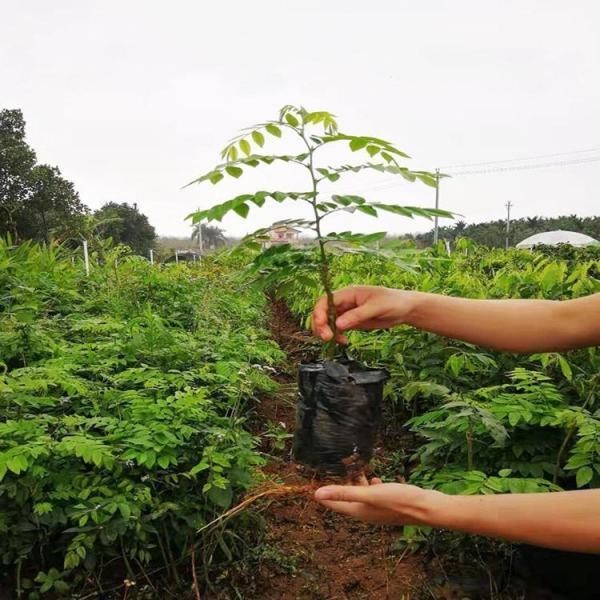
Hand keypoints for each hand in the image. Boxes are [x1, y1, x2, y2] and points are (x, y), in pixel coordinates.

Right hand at [312, 285, 416, 342]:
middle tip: (327, 338)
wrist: (404, 309)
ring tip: (335, 341)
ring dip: (326, 332)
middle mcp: (344, 302)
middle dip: (320, 325)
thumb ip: (356, 315)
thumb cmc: (392, 302)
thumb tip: (338, 324)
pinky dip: (336, 336)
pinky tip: (344, 341)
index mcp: (348, 293)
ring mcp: (347, 312)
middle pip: (323, 312)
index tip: (321, 326)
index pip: (325, 301)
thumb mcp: (375, 308)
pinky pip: (337, 329)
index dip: (319, 313)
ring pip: (328, 322)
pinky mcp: (351, 322)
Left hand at [314, 476, 442, 525]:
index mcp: (359, 512)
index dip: (323, 495)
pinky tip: (374, 478)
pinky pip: (372, 495)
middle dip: (339, 486)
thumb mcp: (369, 494)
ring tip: (353, 470)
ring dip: (355, 484)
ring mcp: (378, 509)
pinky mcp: (388, 504)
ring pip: (360, 496)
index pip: (333, 504)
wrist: (426, 508)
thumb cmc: (398, 500)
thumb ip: (344, 493)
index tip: (312, 484)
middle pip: (346, 500)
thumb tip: (317, 495)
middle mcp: (366, 513)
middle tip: (335, 469)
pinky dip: (369, 486)